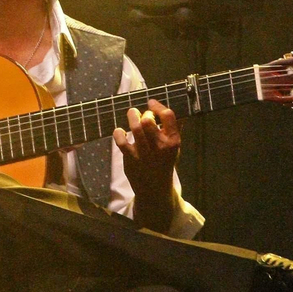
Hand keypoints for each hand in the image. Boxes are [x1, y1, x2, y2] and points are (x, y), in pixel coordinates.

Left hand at [112, 99, 179, 232]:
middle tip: (141, 115)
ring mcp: (145, 153)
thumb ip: (173, 129)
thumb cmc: (164, 162)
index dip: (157, 105)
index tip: (151, 103)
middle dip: (143, 114)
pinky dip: (118, 133)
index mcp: (174, 141)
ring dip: (131, 116)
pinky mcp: (131, 158)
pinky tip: (120, 131)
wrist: (155, 189)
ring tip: (131, 113)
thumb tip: (174, 109)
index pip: (168, 115)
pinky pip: (121, 140)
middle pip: (148, 121)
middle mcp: (160, 146)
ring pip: (135, 128)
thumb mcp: (174, 147)